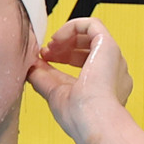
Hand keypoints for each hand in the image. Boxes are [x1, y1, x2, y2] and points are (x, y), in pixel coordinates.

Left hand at [26, 18, 131, 143]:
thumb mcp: (55, 94)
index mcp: (105, 85)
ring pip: (90, 35)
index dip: (63, 56)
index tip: (46, 58)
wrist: (92, 119)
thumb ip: (43, 79)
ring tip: (51, 44)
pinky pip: (92, 24)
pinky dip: (71, 27)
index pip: (84, 62)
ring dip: (67, 37)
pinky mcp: (108, 45)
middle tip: (46, 52)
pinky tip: (57, 38)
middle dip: (64, 47)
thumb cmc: (79, 117)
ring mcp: (113, 58)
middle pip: (88, 47)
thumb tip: (30, 67)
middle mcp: (113, 71)